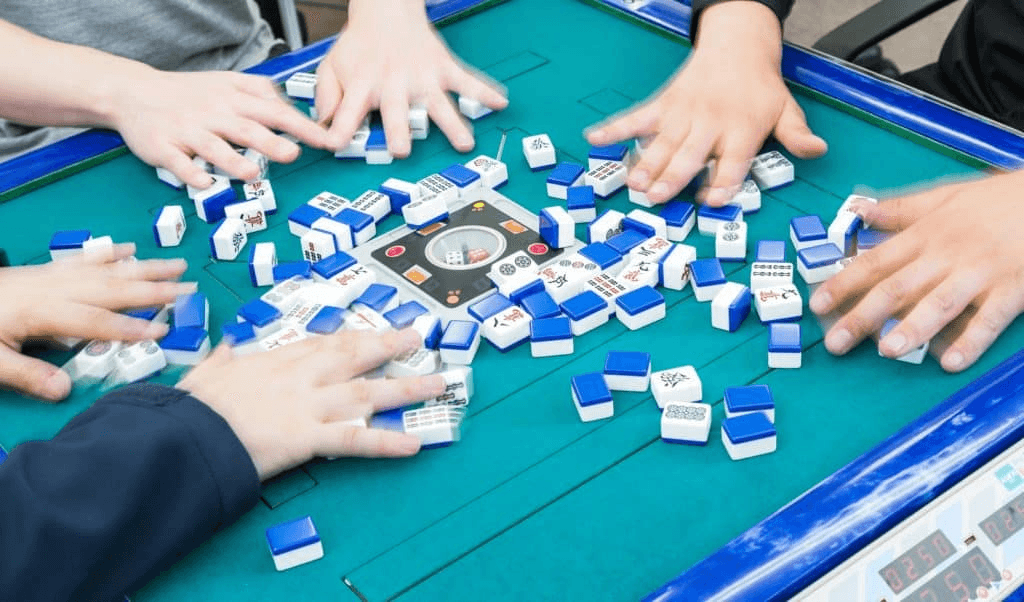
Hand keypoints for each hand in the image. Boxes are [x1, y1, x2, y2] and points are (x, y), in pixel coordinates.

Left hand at [0, 244, 191, 400]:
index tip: (163, 330)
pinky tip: (129, 251)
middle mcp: (53, 288)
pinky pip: (83, 259)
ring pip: (105, 270)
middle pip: (112, 288)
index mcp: (42, 312)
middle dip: (154, 289)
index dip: (130, 328)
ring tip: (176, 265)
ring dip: (144, 267)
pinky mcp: (43, 271)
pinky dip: (110, 254)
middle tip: (190, 288)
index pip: (96, 323)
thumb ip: (26, 375)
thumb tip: (65, 391)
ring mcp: (50, 276)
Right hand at [110, 68, 329, 187]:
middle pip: (245, 128)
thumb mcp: (227, 82)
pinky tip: (204, 184)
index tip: (325, 139)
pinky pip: (178, 163)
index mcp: (232, 98)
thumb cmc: (189, 93)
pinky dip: (190, 173)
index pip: (273, 110)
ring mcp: (187, 131)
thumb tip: (293, 109)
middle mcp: (212, 114)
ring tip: (252, 173)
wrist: (133, 92)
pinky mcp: (163, 147)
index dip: (299, 125)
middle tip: (293, 154)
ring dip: (232, 160)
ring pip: (213, 147)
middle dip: (270, 141)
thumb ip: (260, 93)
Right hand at [177, 328, 445, 480]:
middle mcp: (301, 377)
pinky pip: (355, 441)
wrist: (185, 434)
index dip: (353, 337)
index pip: (323, 343)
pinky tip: (413, 444)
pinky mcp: (309, 437)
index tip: (373, 331)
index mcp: (275, 360)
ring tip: (437, 384)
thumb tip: (225, 347)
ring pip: (367, 393)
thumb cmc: (191, 407)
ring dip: (406, 389)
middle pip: (355, 355)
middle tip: (417, 336)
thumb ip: (221, 360)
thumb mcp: (204, 374)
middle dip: (389, 345)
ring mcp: (309, 405)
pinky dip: (386, 443)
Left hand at [314, 0, 506, 156]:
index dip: (340, 131)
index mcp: (363, 86)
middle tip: (402, 149)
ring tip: (465, 143)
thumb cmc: (360, 45)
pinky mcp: (443, 69)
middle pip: (396, 112)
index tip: (336, 146)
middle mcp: (393, 84)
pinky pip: (467, 81)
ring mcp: (421, 78)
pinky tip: (500, 103)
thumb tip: (324, 127)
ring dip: (451, 124)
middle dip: (399, 131)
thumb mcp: (331, 66)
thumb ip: (326, 97)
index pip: (346, 113)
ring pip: (437, 104)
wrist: (385, 8)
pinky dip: (484, 91)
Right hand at [585, 1, 825, 205]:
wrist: (737, 44)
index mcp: (742, 129)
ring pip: (662, 143)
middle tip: (656, 198)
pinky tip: (595, 139)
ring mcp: (684, 113)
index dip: (721, 182)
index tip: (710, 200)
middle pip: (690, 154)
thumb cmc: (759, 86)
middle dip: (672, 177)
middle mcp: (711, 123)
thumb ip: (797, 135)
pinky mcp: (665, 104)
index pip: (732, 161)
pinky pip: (637, 117)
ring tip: (632, 184)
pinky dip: (615, 128)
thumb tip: (817, 151)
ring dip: (645, 164)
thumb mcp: (786, 109)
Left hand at [809, 172, 1022, 372]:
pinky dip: (972, 341)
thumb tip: (859, 210)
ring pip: (939, 303)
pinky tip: (952, 362)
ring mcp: (979, 273)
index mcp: (926, 234)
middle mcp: (946, 255)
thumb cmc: (997, 199)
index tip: (818, 306)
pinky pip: (990, 319)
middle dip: (862, 316)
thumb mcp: (944, 196)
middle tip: (836, 344)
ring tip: (887, 351)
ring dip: (912, 328)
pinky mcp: (1012, 289)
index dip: (843, 284)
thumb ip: (900, 209)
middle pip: (897, 288)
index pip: (874, 262)